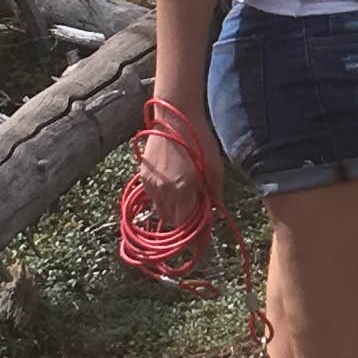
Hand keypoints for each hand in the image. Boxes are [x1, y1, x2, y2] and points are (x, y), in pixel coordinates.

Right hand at [132, 113, 215, 240]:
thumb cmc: (198, 139)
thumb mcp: (214, 167)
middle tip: (197, 211)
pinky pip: (153, 196)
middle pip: (173, 220)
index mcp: (183, 189)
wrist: (174, 116)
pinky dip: (164, 197)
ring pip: (161, 210)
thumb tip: (215, 212)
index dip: (194, 234)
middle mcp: (163, 190)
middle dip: (185, 221)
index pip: (187, 224)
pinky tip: (174, 184)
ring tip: (185, 195)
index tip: (201, 241)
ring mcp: (150, 183)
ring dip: (173, 209)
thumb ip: (214, 193)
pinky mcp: (143, 175)